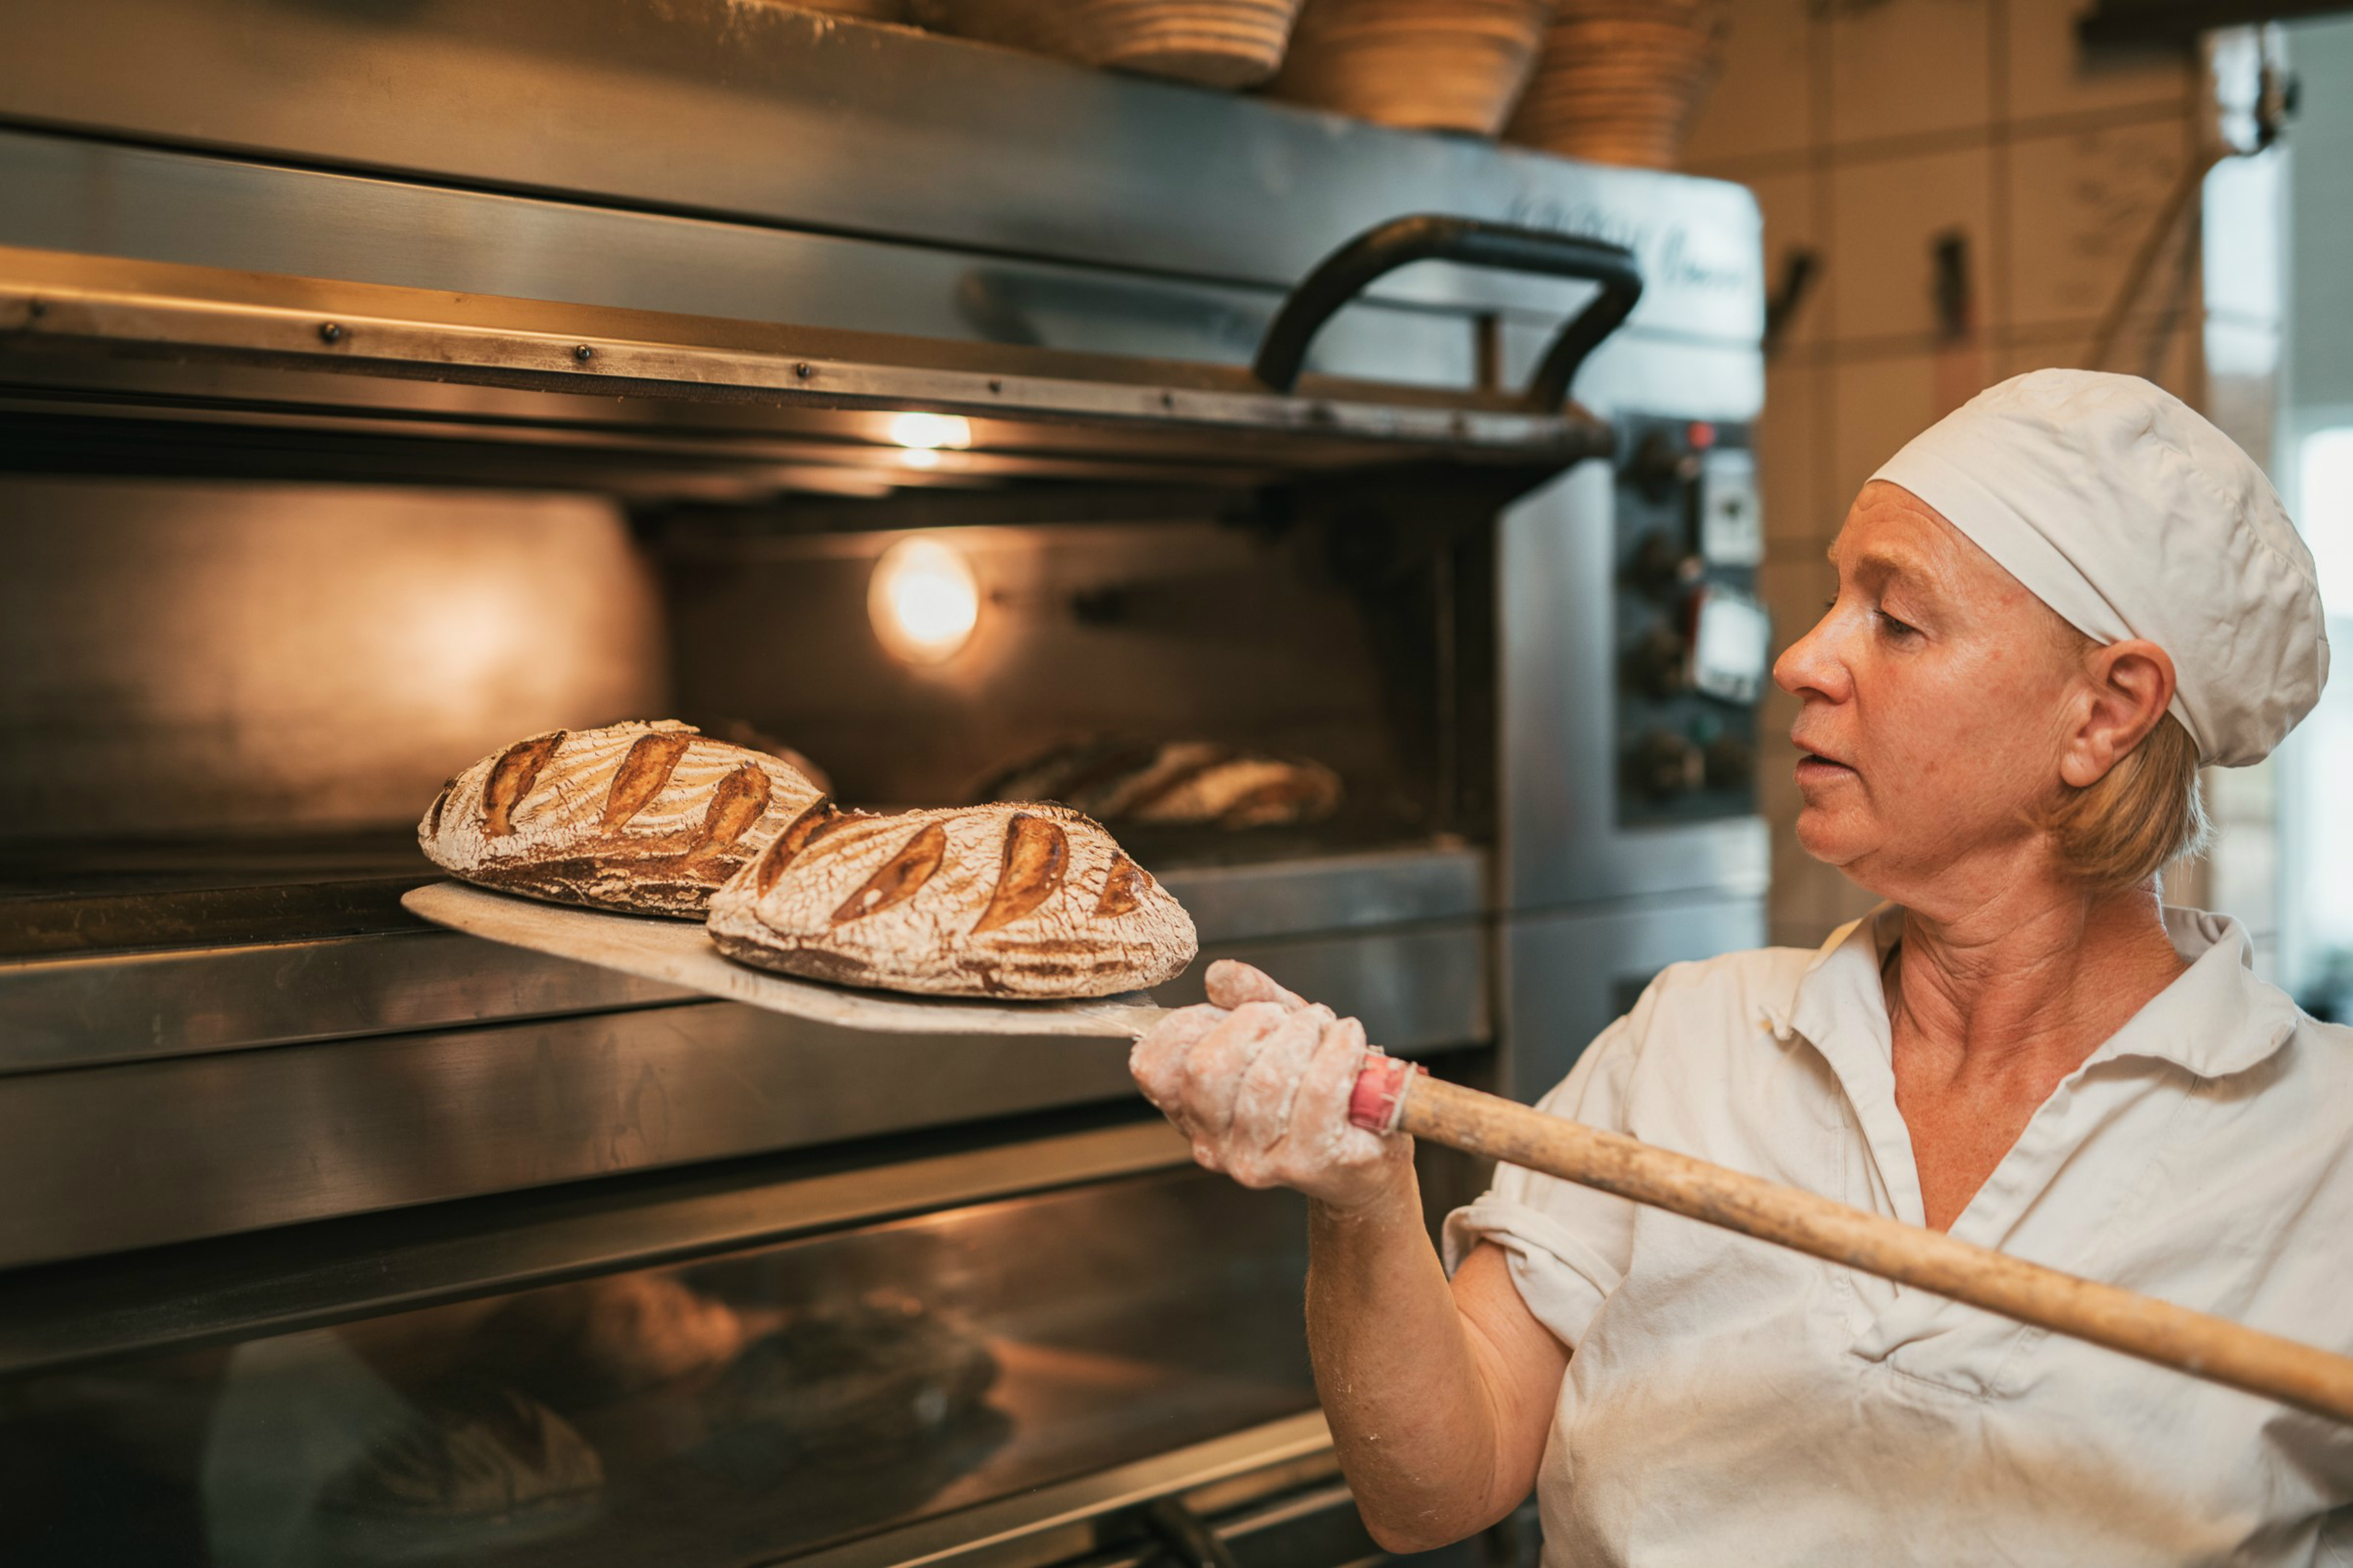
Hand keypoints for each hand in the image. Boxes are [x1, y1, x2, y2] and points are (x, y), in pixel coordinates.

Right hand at [1130, 960, 1408, 1212]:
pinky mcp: (1306, 1165)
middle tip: (1285, 1017)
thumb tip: (1220, 975)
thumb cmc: (1314, 1082)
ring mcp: (1255, 1161)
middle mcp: (1212, 1142)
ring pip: (1267, 1079)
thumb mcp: (1275, 1026)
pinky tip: (1348, 1037)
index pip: (1154, 1067)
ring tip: (1325, 1028)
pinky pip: (1318, 1092)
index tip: (1232, 1011)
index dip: (1189, 1023)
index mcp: (1189, 1109)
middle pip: (1206, 1068)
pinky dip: (1338, 1051)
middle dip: (1252, 1022)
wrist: (1368, 1139)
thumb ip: (1245, 996)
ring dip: (1304, 1034)